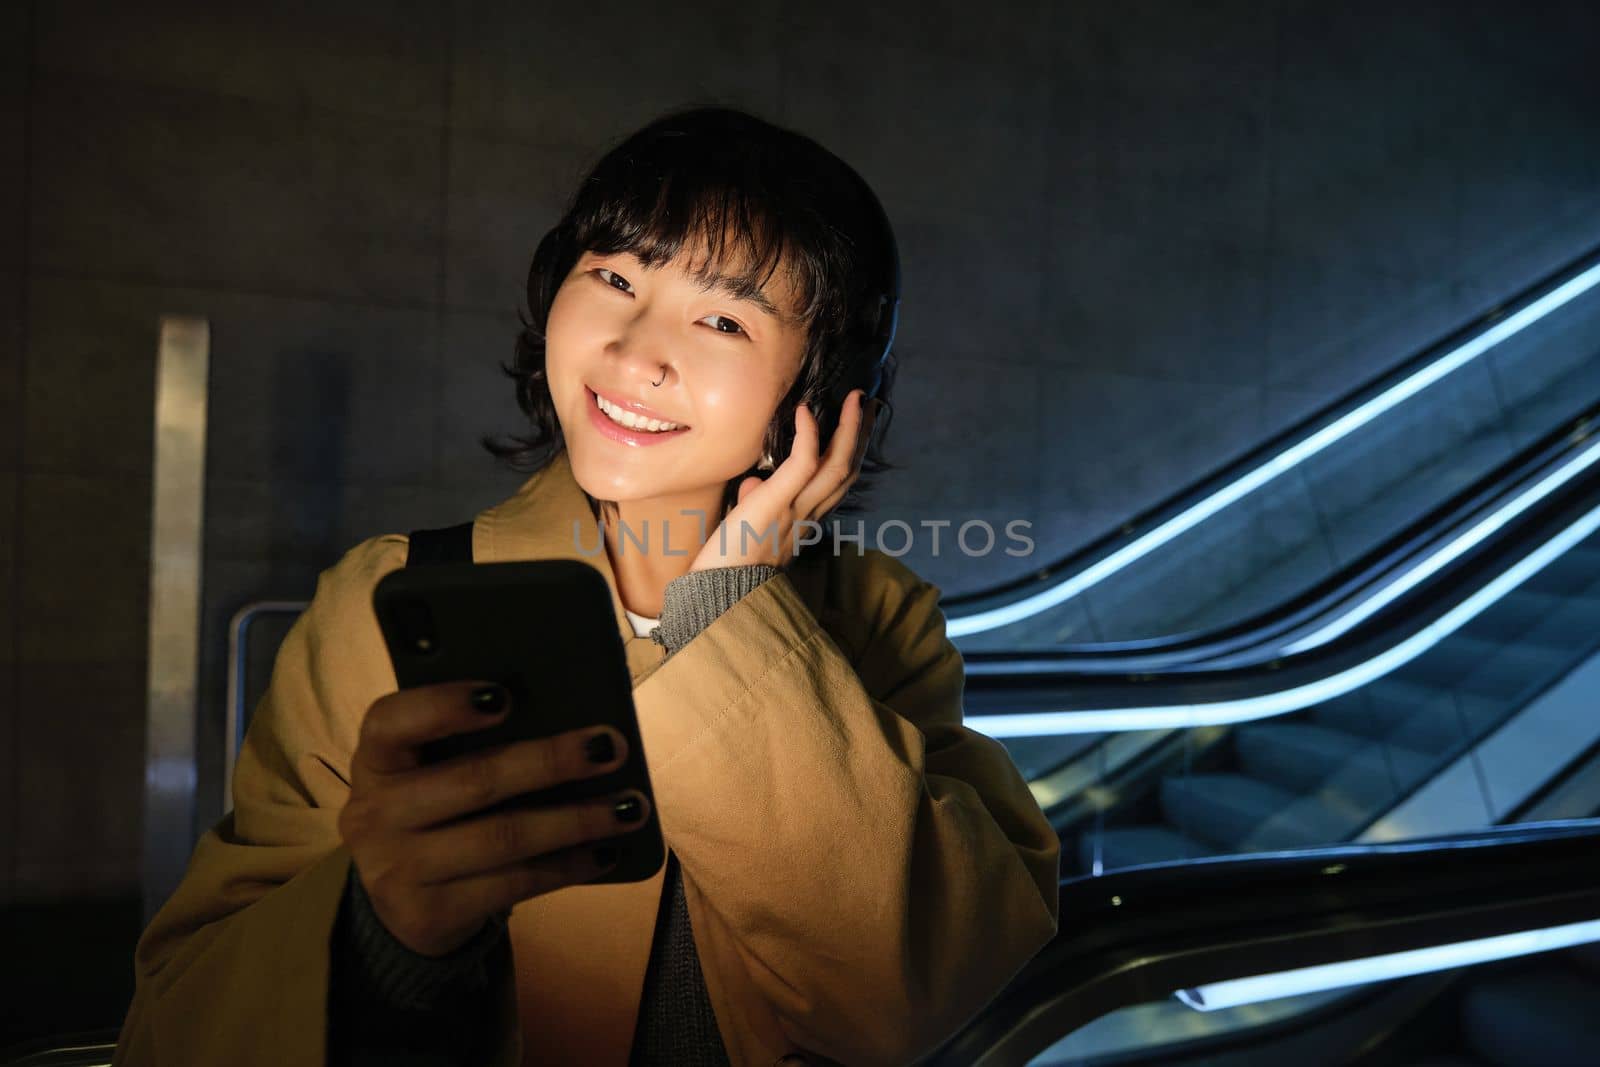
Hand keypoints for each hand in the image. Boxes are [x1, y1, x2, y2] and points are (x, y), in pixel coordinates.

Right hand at [337, 681, 650, 956]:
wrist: (403, 906)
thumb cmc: (440, 813)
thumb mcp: (435, 773)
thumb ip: (475, 745)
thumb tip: (572, 719)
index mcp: (377, 759)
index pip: (391, 721)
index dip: (445, 705)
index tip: (505, 695)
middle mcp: (374, 813)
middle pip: (472, 781)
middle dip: (550, 762)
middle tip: (611, 746)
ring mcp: (396, 870)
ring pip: (503, 838)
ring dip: (576, 820)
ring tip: (630, 806)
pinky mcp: (428, 915)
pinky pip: (513, 885)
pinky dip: (567, 866)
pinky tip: (605, 852)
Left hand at [689, 389, 879, 571]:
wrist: (717, 594)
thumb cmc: (726, 563)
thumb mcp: (747, 526)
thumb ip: (756, 502)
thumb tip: (754, 482)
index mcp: (803, 523)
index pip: (835, 486)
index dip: (848, 455)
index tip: (852, 428)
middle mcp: (807, 517)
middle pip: (847, 472)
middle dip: (859, 435)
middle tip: (863, 402)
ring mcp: (795, 510)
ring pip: (837, 466)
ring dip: (848, 428)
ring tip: (852, 399)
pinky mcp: (776, 503)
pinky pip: (803, 465)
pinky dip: (808, 435)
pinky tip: (805, 411)